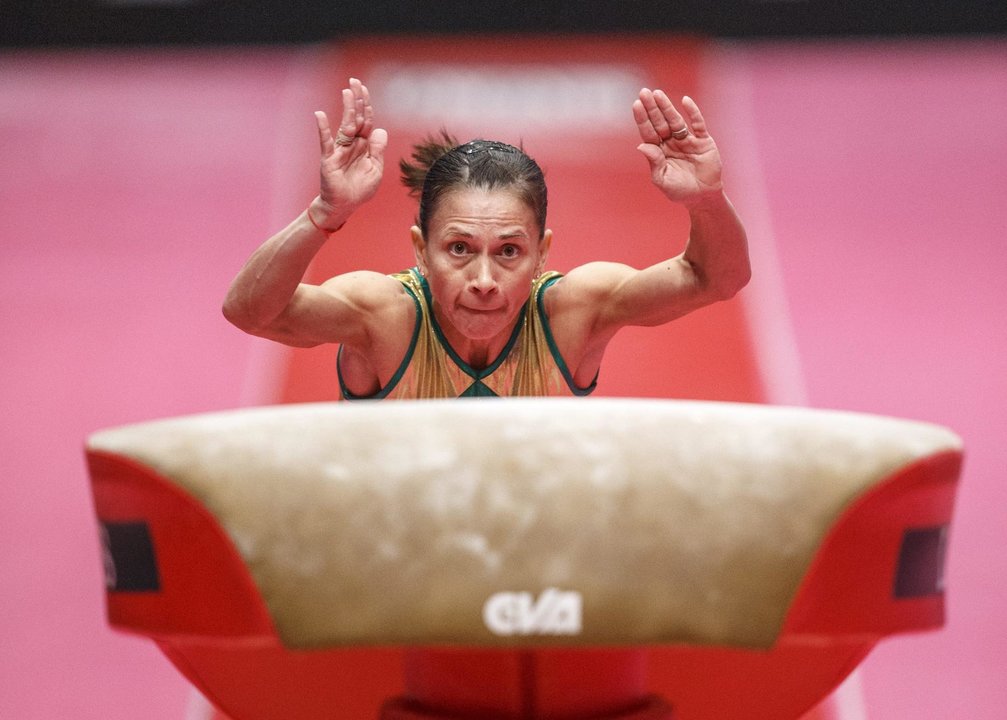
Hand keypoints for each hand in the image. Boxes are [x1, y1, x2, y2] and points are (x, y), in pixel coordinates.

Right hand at [314, 78, 387, 221]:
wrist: (344, 206)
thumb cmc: (360, 189)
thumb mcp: (375, 169)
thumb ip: (378, 150)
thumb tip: (380, 129)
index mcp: (365, 145)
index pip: (367, 121)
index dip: (367, 105)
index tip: (364, 88)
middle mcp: (352, 144)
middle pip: (356, 118)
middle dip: (357, 100)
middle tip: (355, 81)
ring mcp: (340, 149)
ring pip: (345, 125)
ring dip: (347, 108)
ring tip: (347, 92)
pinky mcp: (329, 159)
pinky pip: (326, 141)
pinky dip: (323, 128)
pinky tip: (320, 114)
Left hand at [633, 89, 722, 204]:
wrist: (703, 198)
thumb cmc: (680, 191)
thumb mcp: (663, 180)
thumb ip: (654, 163)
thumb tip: (641, 146)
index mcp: (659, 152)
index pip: (648, 132)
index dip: (642, 119)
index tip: (636, 104)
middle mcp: (671, 143)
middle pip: (660, 122)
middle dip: (652, 108)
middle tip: (644, 92)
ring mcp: (687, 140)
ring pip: (676, 120)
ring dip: (667, 107)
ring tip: (658, 93)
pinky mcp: (703, 141)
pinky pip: (698, 124)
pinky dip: (693, 112)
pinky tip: (685, 101)